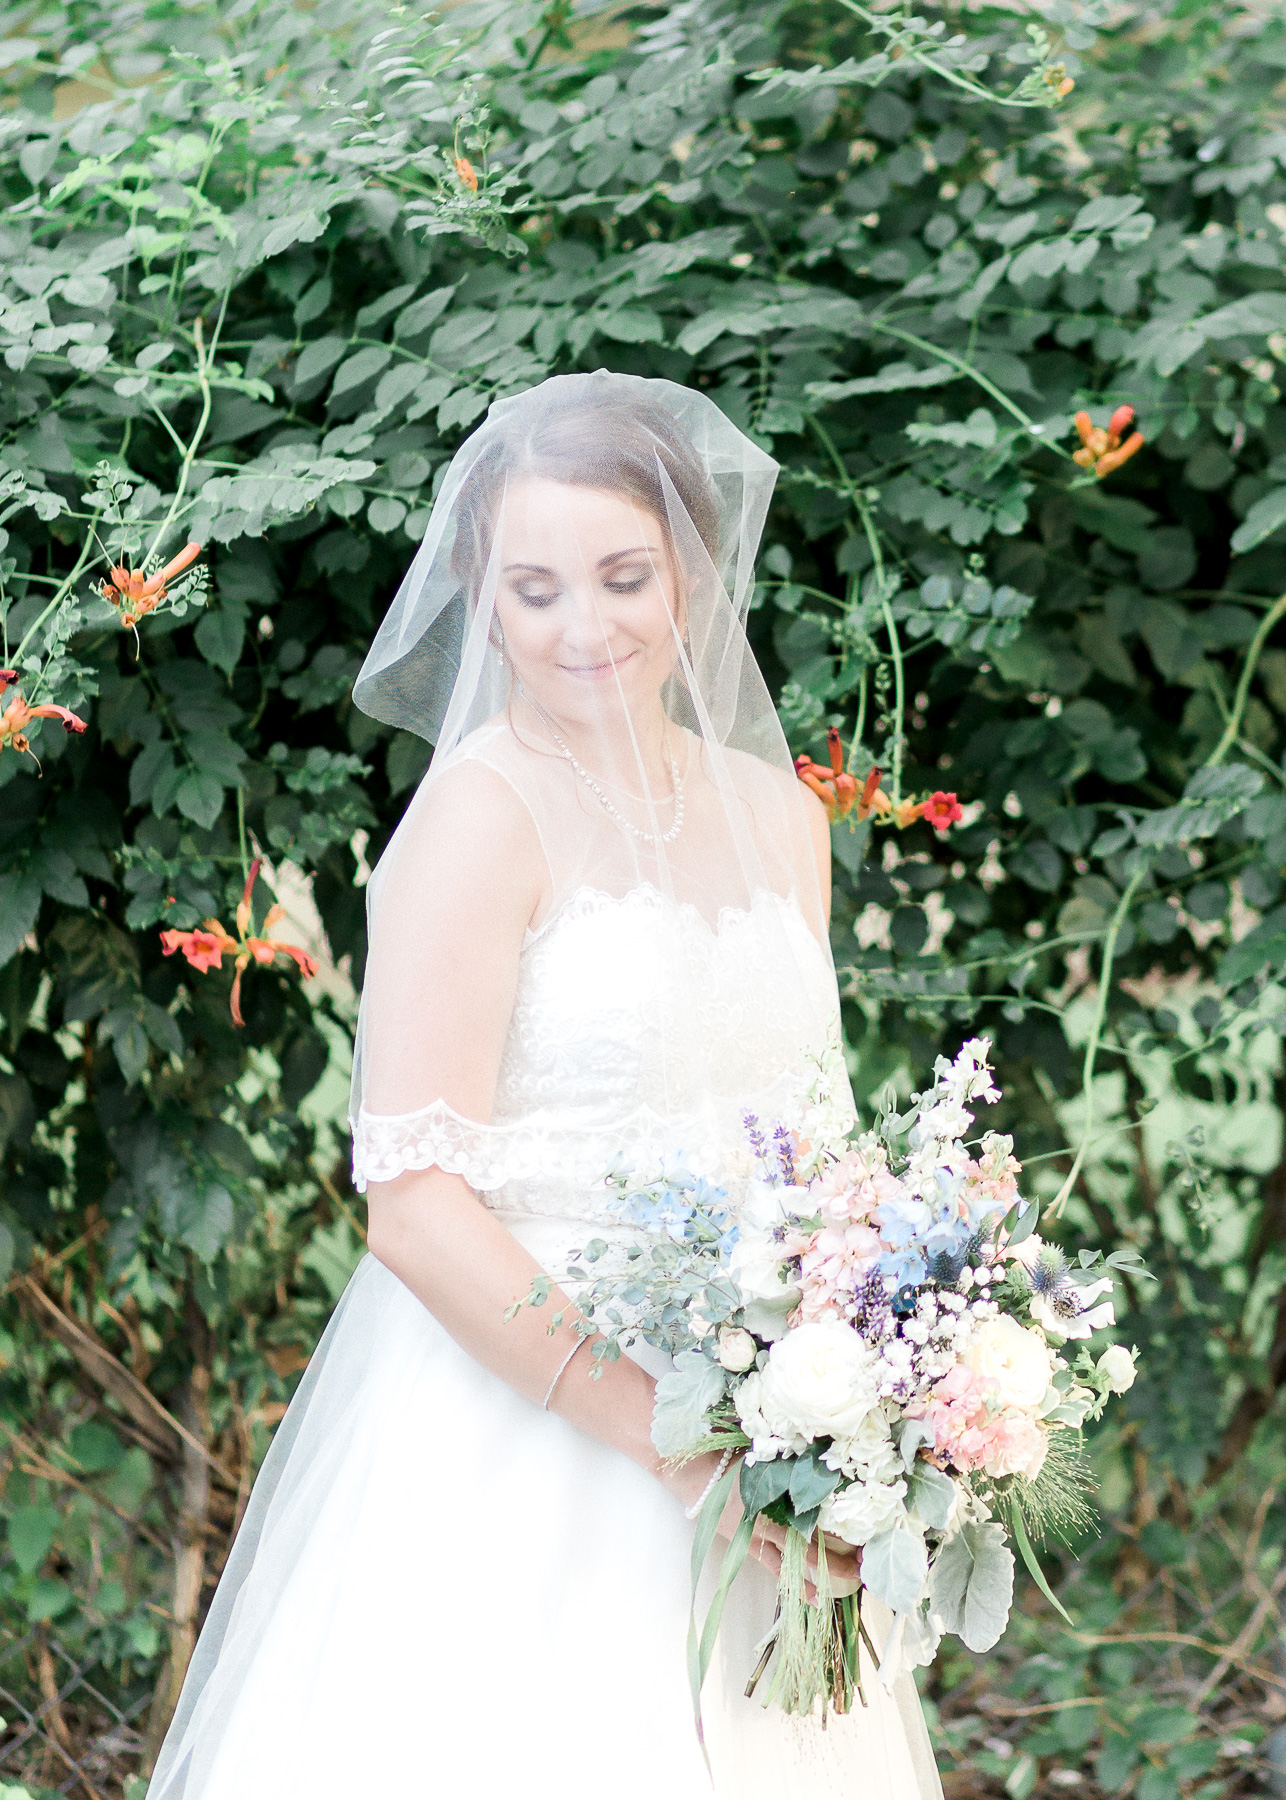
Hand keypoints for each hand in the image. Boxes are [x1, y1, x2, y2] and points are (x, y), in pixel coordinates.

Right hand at [663, 1450, 860, 1601]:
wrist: (693, 1472)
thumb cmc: (729, 1457)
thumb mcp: (764, 1456)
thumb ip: (791, 1464)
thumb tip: (829, 1460)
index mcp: (774, 1500)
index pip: (816, 1523)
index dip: (841, 1535)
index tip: (865, 1539)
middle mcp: (770, 1521)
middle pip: (812, 1545)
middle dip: (840, 1556)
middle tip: (866, 1563)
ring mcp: (759, 1536)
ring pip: (798, 1559)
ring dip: (825, 1570)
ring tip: (853, 1580)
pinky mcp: (749, 1545)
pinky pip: (777, 1568)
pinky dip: (795, 1583)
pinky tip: (814, 1598)